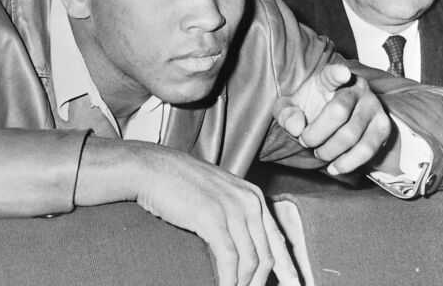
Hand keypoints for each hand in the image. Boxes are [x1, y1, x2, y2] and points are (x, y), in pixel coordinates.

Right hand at [132, 144, 298, 285]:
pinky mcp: (212, 218)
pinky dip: (229, 281)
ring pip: (250, 261)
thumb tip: (251, 247)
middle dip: (259, 282)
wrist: (153, 169)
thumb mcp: (220, 193)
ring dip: (243, 285)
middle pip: (266, 255)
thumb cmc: (182, 183)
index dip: (285, 268)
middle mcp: (249, 200)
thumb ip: (239, 214)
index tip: (290, 284)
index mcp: (253, 195)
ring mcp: (231, 208)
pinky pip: (229, 260)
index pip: (277, 241)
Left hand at [273, 61, 393, 175]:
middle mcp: (356, 88)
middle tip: (305, 142)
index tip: (342, 73)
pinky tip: (335, 167)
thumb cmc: (312, 108)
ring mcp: (373, 106)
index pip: (333, 73)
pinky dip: (348, 163)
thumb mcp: (291, 107)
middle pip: (338, 112)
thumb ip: (286, 112)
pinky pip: (367, 149)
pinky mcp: (383, 126)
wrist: (339, 121)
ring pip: (352, 134)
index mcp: (330, 78)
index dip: (338, 73)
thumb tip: (295, 126)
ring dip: (331, 150)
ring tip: (319, 154)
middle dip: (317, 134)